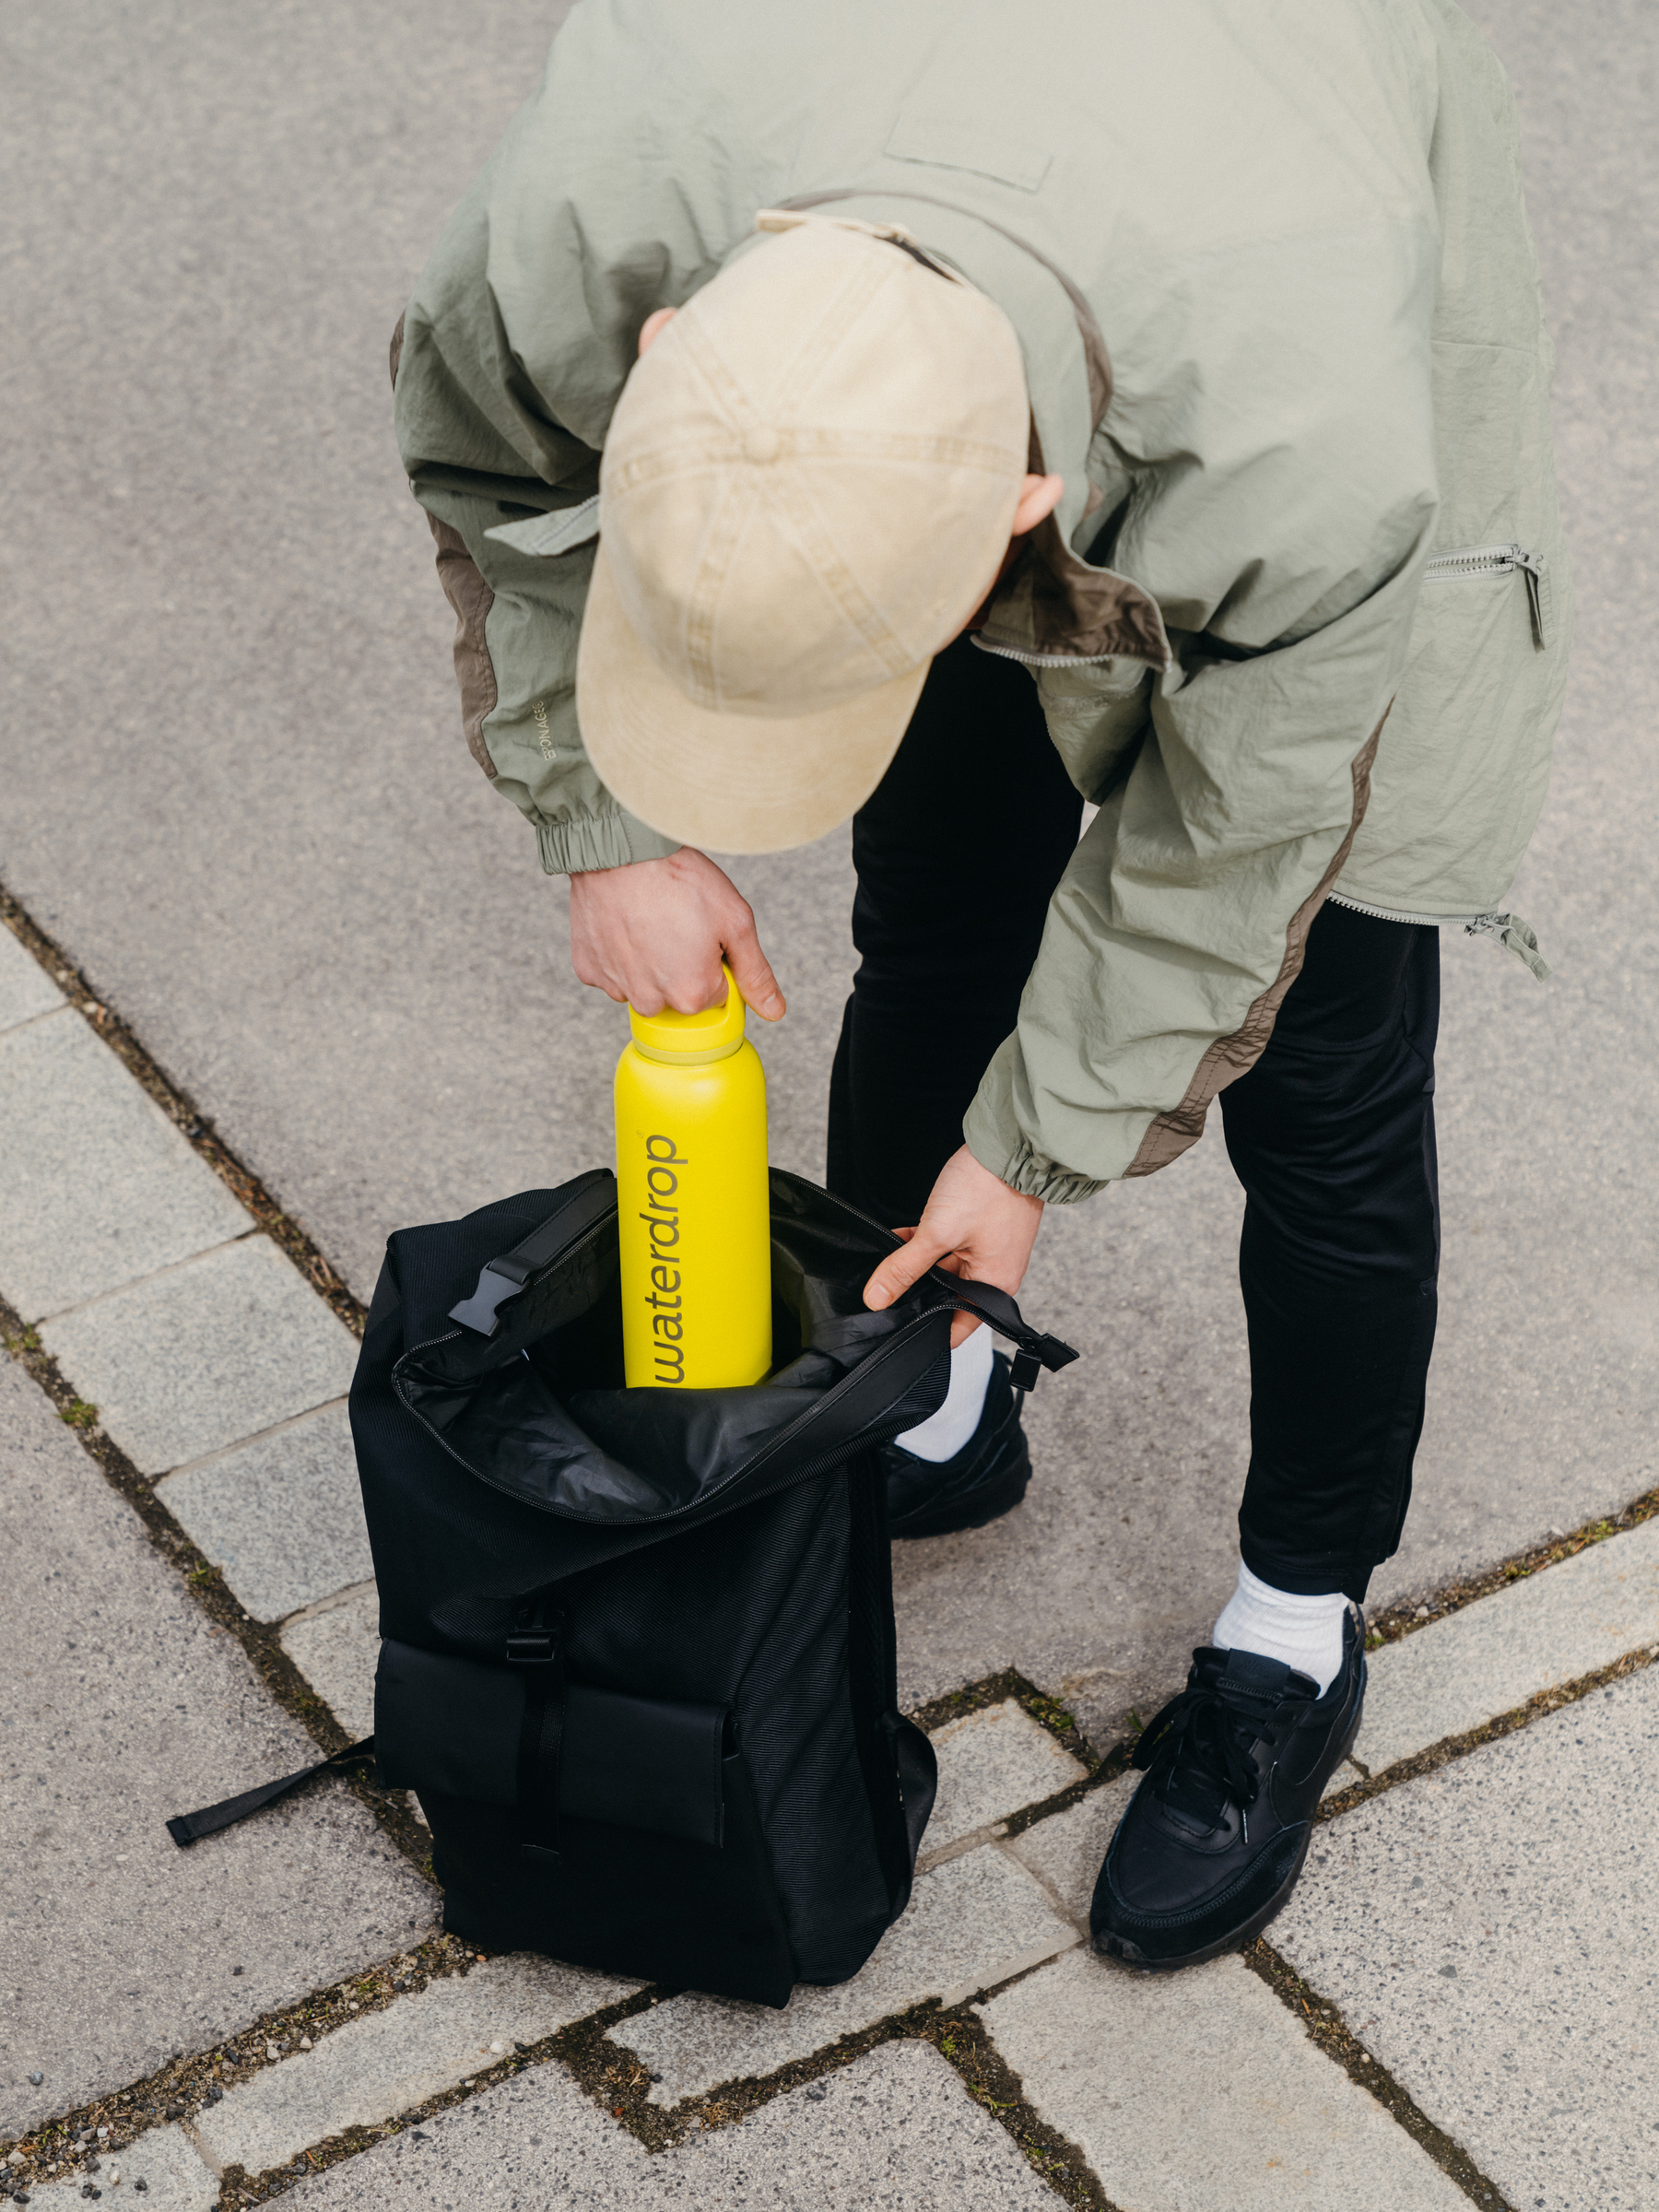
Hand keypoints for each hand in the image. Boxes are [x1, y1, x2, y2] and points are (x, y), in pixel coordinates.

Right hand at [567, 847, 784, 1018]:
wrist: (622, 849)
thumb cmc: (680, 879)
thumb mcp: (735, 921)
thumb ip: (756, 973)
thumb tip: (774, 1011)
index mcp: (691, 995)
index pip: (715, 993)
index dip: (714, 961)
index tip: (705, 931)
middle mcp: (650, 1001)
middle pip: (677, 994)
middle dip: (683, 966)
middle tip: (678, 922)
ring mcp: (615, 986)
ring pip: (643, 985)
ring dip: (649, 962)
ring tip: (651, 919)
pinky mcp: (588, 969)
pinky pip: (612, 971)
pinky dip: (619, 952)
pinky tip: (625, 922)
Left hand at [863, 1144, 1043, 1347]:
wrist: (1009, 1145)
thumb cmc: (988, 1189)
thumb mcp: (937, 1232)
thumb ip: (905, 1268)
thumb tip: (878, 1297)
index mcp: (995, 1286)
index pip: (957, 1326)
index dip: (925, 1330)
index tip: (894, 1329)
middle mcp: (995, 1273)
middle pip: (948, 1297)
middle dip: (916, 1294)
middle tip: (884, 1294)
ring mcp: (987, 1250)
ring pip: (944, 1270)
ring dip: (917, 1266)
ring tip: (887, 1265)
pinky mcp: (978, 1229)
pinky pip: (947, 1248)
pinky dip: (924, 1246)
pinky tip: (898, 1241)